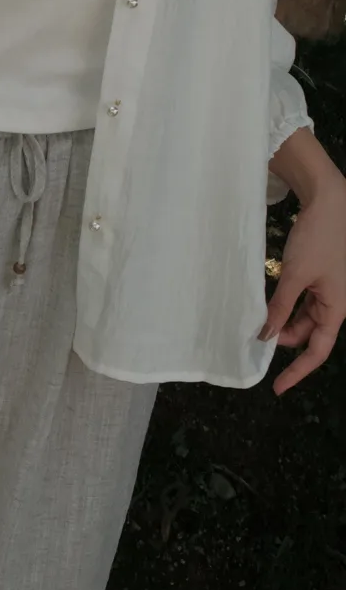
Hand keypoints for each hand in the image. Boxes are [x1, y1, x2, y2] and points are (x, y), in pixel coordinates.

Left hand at [261, 178, 345, 395]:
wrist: (329, 202)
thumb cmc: (317, 239)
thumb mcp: (294, 275)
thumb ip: (280, 307)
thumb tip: (266, 336)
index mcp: (336, 309)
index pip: (317, 352)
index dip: (297, 372)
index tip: (276, 387)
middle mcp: (333, 303)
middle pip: (308, 335)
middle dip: (283, 342)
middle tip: (253, 345)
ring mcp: (325, 290)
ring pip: (302, 317)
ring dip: (281, 323)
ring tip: (256, 326)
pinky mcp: (315, 276)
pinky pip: (299, 300)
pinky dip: (283, 306)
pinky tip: (266, 306)